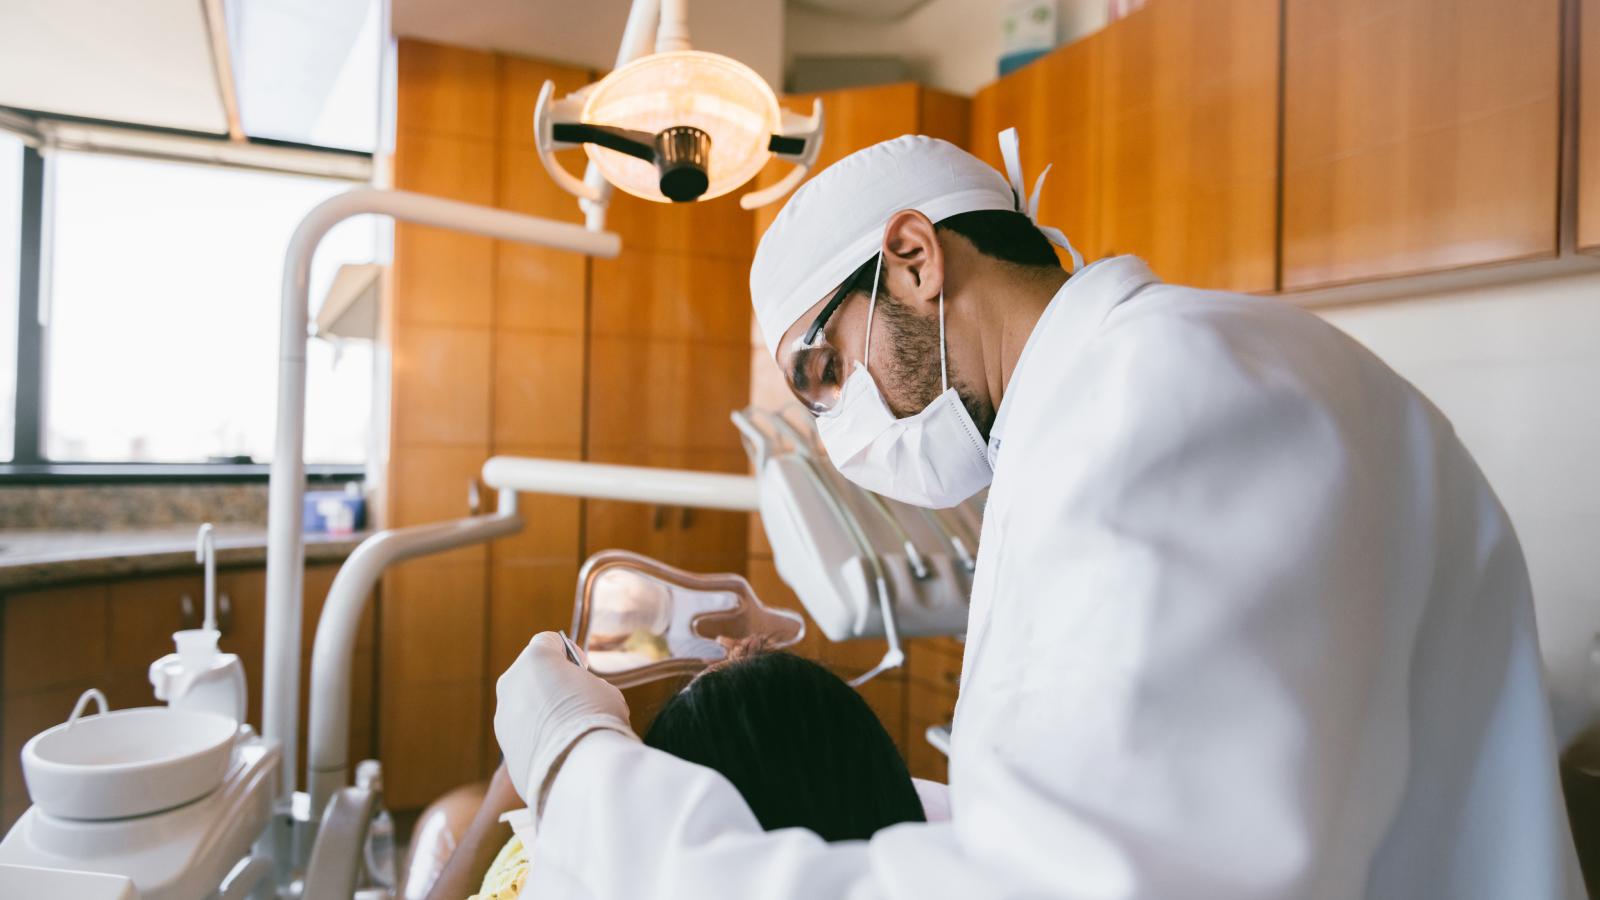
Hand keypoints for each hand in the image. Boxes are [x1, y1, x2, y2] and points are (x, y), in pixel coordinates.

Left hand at [494, 632, 634, 805]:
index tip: (582, 668)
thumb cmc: (597, 720)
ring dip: (543, 713)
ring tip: (570, 732)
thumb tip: (580, 699)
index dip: (568, 652)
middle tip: (577, 701)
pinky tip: (563, 752)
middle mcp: (511, 683)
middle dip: (552, 684)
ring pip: (525, 706)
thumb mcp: (604, 690)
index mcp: (535, 658)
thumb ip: (586, 686)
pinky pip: (524, 735)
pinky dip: (540, 739)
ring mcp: (504, 716)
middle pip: (532, 675)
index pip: (548, 641)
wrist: (579, 768)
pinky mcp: (505, 747)